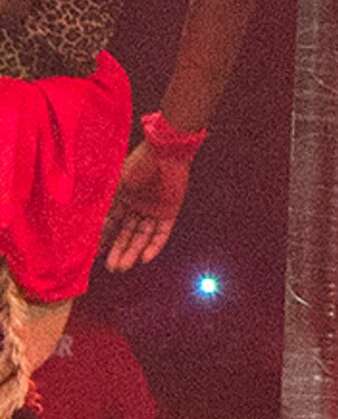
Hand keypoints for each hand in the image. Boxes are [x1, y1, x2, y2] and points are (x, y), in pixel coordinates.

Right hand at [100, 137, 188, 277]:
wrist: (166, 151)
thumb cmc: (139, 164)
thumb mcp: (117, 185)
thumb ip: (106, 203)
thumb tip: (87, 223)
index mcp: (122, 198)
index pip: (111, 224)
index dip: (104, 239)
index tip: (94, 255)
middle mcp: (137, 206)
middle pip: (127, 234)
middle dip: (119, 251)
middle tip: (111, 268)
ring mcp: (153, 210)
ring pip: (142, 237)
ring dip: (133, 252)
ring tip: (122, 267)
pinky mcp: (170, 211)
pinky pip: (161, 233)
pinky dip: (154, 246)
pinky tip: (144, 258)